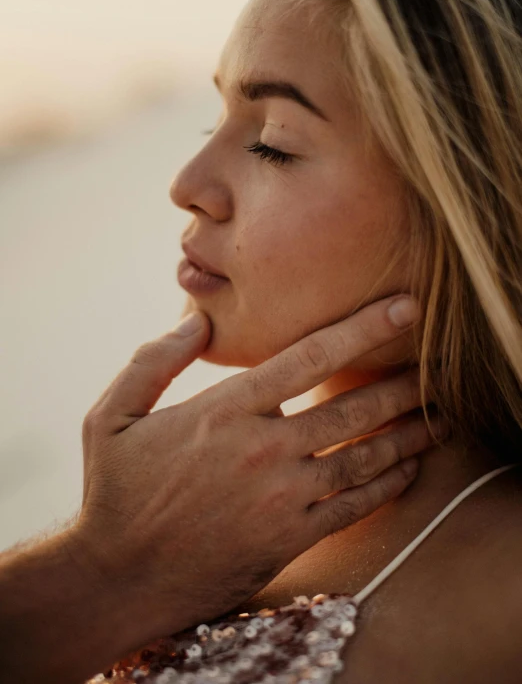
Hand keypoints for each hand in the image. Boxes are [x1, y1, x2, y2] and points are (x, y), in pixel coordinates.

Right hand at [72, 294, 436, 654]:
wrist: (119, 578)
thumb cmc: (114, 491)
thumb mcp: (111, 414)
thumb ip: (153, 361)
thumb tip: (197, 320)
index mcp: (224, 411)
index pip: (308, 357)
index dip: (362, 328)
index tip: (403, 309)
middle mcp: (262, 449)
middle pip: (351, 408)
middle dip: (401, 386)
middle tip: (435, 370)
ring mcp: (281, 498)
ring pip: (363, 458)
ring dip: (407, 436)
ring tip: (440, 419)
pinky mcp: (289, 538)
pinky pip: (353, 508)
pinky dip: (387, 486)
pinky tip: (407, 470)